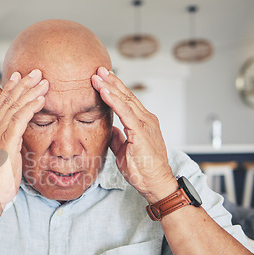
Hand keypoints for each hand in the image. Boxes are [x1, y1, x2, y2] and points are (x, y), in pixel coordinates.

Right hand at [0, 69, 48, 209]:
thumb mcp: (6, 157)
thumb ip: (11, 144)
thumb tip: (18, 139)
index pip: (1, 104)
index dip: (10, 89)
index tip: (19, 76)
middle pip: (8, 100)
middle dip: (23, 84)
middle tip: (35, 71)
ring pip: (15, 106)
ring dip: (30, 91)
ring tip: (43, 80)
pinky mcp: (6, 143)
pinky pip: (20, 120)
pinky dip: (31, 107)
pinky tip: (41, 99)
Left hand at [91, 67, 177, 202]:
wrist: (156, 184)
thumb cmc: (143, 170)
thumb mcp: (124, 151)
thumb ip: (118, 138)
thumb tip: (111, 130)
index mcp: (142, 123)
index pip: (126, 101)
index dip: (114, 89)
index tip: (101, 79)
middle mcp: (146, 120)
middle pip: (126, 96)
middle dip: (111, 81)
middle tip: (98, 70)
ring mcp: (145, 124)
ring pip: (125, 100)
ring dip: (110, 87)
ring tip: (97, 76)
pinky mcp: (141, 132)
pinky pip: (125, 112)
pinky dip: (113, 100)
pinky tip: (104, 91)